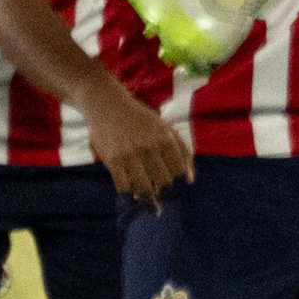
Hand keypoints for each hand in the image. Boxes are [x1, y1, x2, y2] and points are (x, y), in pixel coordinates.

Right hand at [89, 82, 193, 205]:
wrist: (108, 105)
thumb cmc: (141, 120)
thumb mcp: (166, 129)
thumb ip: (183, 153)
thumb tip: (190, 181)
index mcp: (166, 139)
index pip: (178, 171)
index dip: (174, 178)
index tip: (167, 176)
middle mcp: (150, 147)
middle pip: (164, 182)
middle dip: (161, 187)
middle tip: (154, 185)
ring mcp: (131, 155)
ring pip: (145, 188)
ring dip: (146, 194)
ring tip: (143, 192)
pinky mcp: (113, 161)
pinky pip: (124, 187)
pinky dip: (128, 193)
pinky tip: (129, 188)